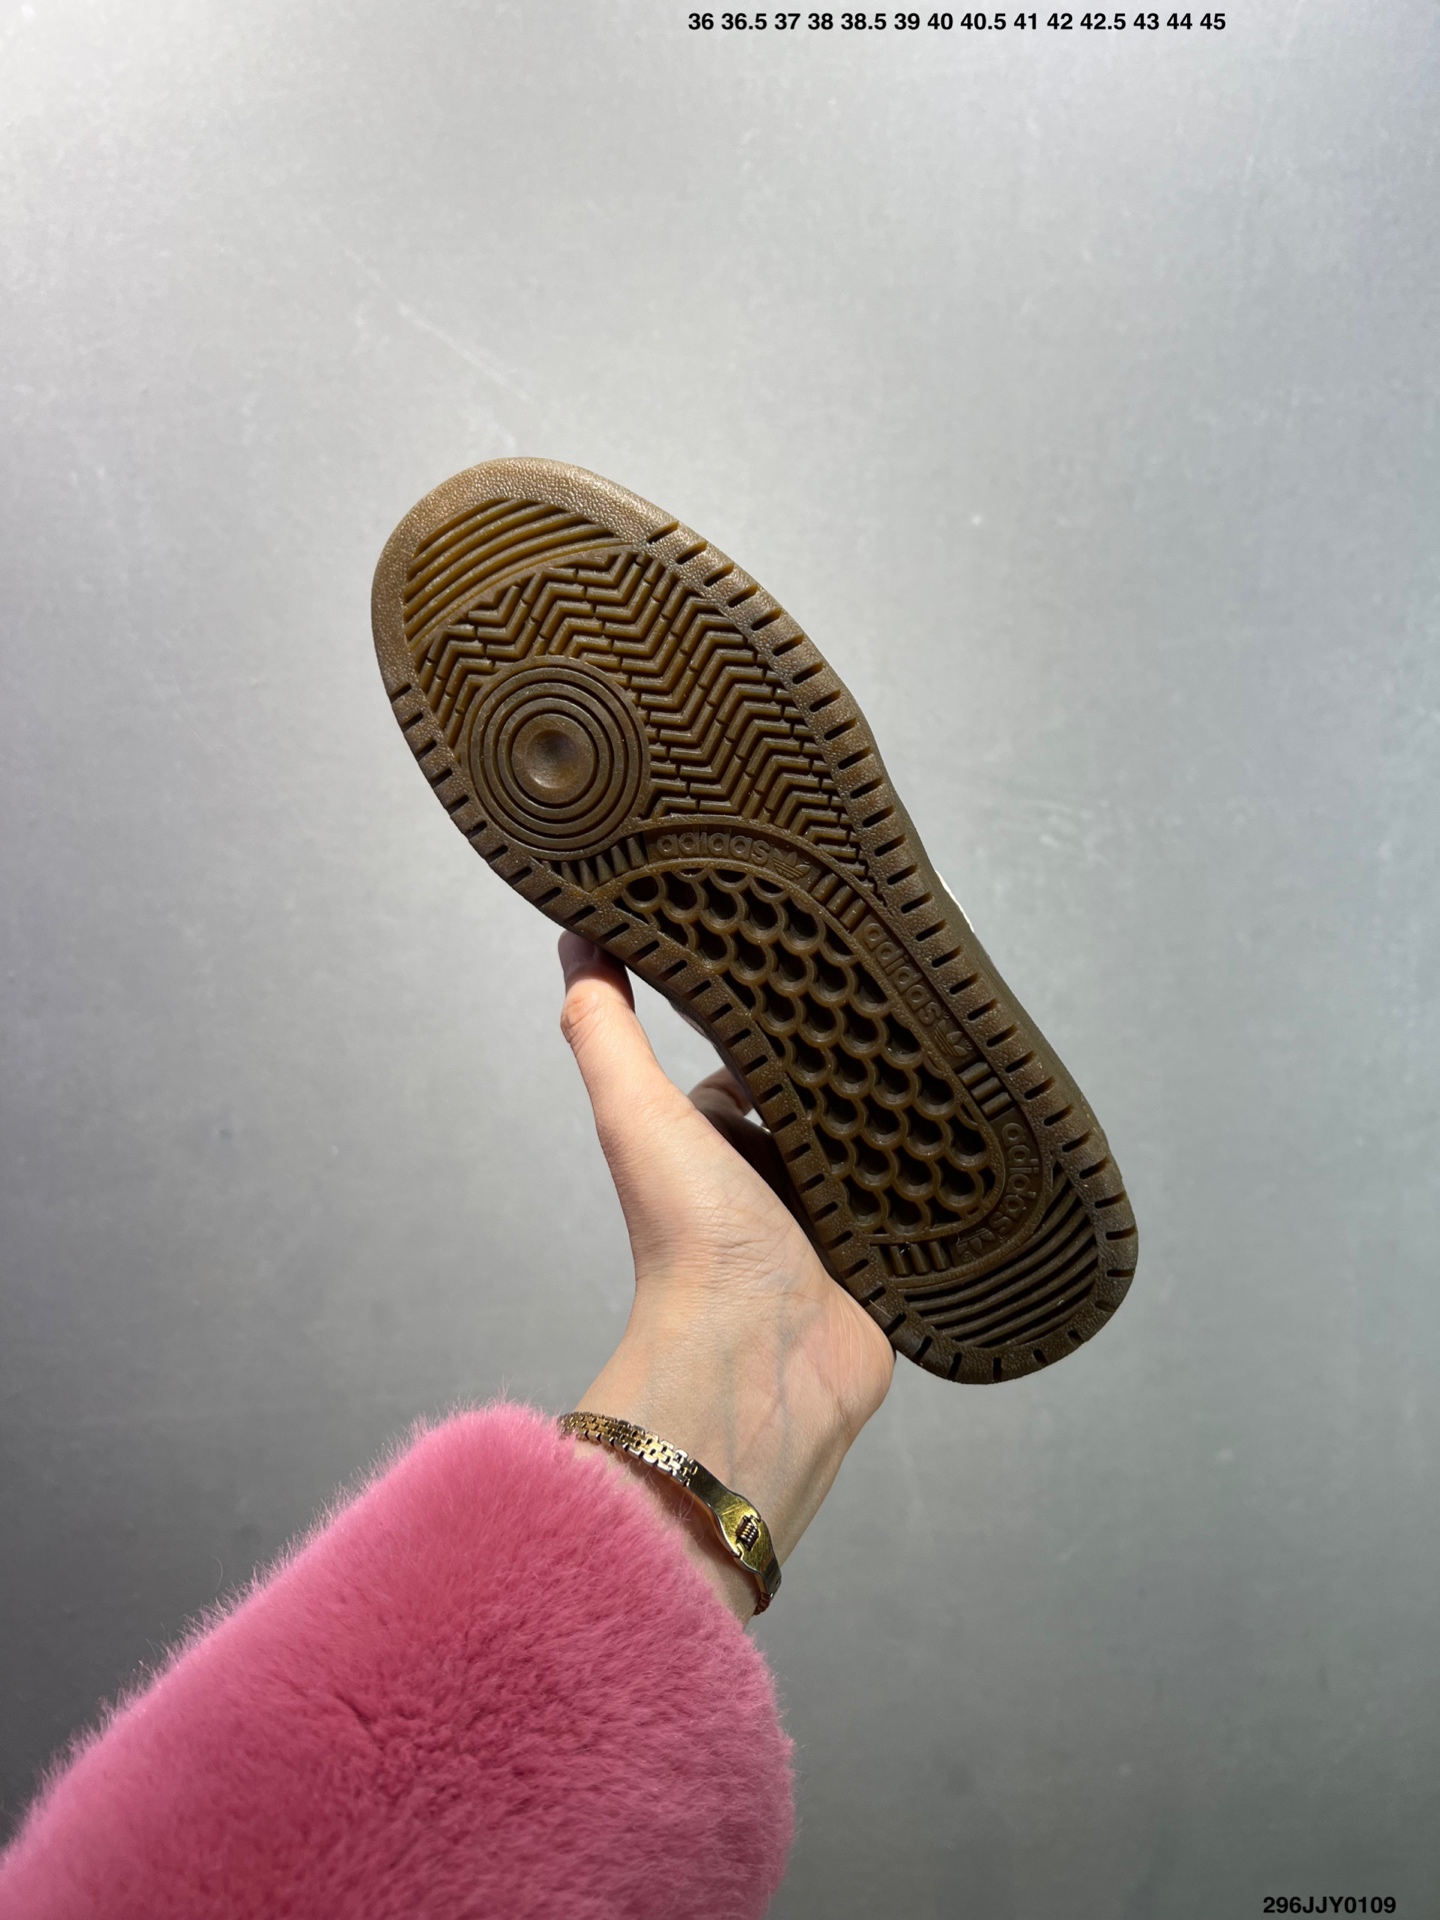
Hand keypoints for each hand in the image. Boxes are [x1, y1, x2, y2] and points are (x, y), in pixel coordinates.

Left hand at [558, 933, 894, 1620]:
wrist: (761, 1364)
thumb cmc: (689, 1246)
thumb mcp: (638, 1115)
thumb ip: (605, 1031)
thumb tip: (574, 935)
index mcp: (715, 1139)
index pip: (755, 1059)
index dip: (781, 1013)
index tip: (818, 953)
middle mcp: (774, 1175)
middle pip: (828, 1097)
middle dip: (860, 1059)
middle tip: (907, 996)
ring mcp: (836, 1216)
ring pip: (882, 1141)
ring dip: (909, 1111)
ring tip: (954, 1046)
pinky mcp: (891, 1253)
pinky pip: (928, 1196)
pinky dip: (948, 1169)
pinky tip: (978, 1125)